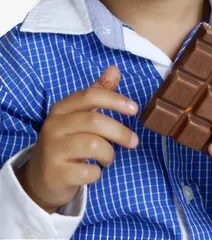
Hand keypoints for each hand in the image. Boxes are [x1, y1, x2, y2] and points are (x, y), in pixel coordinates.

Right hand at [15, 66, 138, 212]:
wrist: (41, 178)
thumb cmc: (67, 142)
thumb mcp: (79, 115)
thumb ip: (98, 93)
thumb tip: (115, 69)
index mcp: (61, 108)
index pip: (90, 95)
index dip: (115, 100)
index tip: (134, 109)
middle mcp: (54, 126)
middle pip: (95, 121)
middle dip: (120, 132)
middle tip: (134, 141)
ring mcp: (53, 150)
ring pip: (94, 146)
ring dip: (109, 153)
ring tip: (107, 158)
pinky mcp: (55, 174)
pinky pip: (88, 171)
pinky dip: (97, 172)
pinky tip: (92, 171)